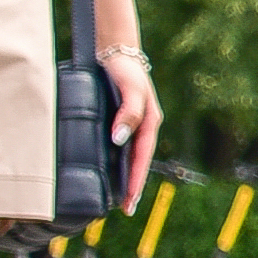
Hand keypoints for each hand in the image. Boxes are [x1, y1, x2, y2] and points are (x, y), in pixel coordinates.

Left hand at [102, 47, 157, 208]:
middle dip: (133, 185)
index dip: (135, 182)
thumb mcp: (131, 90)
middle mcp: (144, 126)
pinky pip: (122, 146)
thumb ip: (128, 113)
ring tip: (118, 195)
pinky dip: (118, 161)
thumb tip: (119, 139)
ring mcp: (133, 123)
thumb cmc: (125, 69)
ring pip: (131, 155)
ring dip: (126, 175)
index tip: (129, 203)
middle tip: (125, 208)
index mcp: (149, 123)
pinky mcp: (122, 118)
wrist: (115, 49)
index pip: (142, 160)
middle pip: (139, 162)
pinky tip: (108, 167)